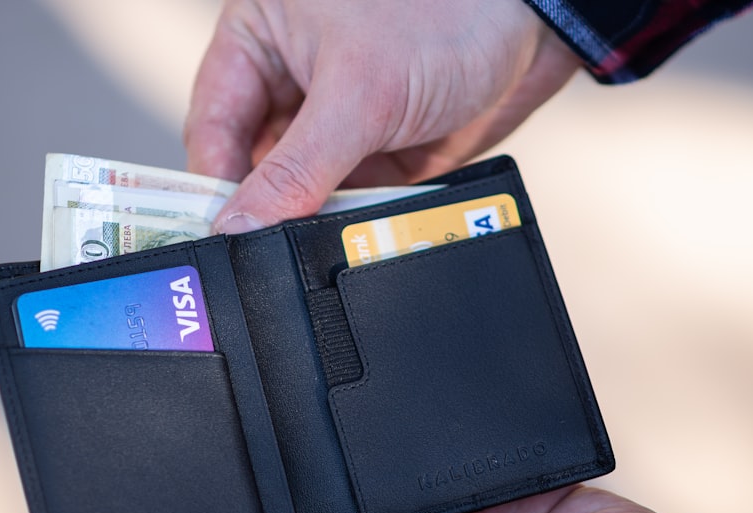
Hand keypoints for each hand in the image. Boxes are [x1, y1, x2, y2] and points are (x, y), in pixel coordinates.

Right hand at [184, 0, 580, 232]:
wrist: (538, 26)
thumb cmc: (447, 13)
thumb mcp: (358, 93)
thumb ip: (294, 169)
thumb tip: (240, 226)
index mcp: (261, 37)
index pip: (213, 124)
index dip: (215, 183)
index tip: (221, 236)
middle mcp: (292, 78)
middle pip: (254, 164)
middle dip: (268, 206)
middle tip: (271, 249)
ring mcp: (337, 118)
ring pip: (303, 189)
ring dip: (314, 216)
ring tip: (324, 236)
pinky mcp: (378, 152)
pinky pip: (350, 200)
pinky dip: (356, 219)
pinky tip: (363, 229)